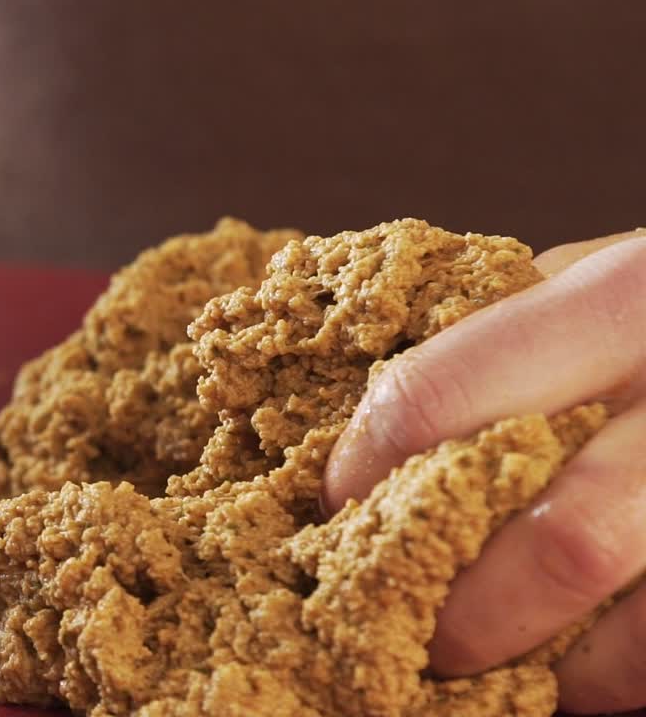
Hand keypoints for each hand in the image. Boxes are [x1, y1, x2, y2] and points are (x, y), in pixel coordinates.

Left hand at [322, 228, 645, 713]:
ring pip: (636, 639)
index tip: (337, 506)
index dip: (364, 469)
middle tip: (402, 626)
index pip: (439, 395)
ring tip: (487, 663)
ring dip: (542, 670)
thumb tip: (367, 423)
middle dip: (457, 611)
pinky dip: (616, 684)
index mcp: (630, 300)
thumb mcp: (605, 278)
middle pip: (557, 544)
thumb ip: (505, 331)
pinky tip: (578, 670)